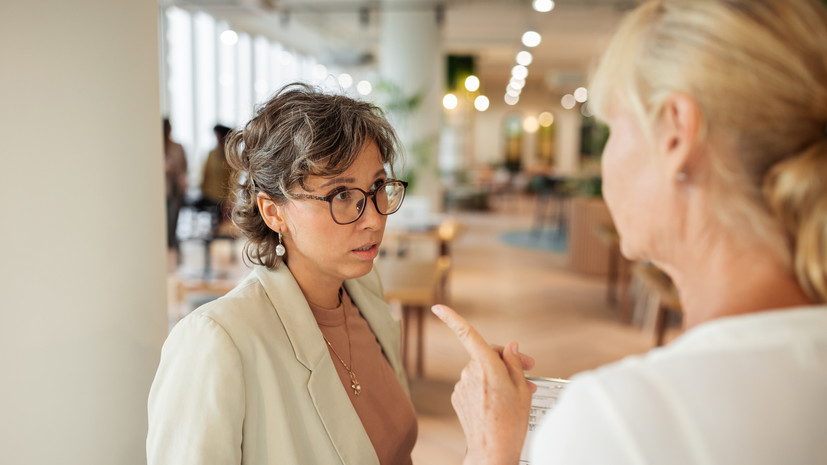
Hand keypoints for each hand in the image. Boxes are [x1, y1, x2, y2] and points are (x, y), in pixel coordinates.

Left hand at [432, 304, 534, 464]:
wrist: (492, 450)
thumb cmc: (510, 422)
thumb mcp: (522, 388)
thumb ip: (515, 362)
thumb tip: (511, 347)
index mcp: (487, 365)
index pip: (467, 334)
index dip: (452, 318)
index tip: (438, 307)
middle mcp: (470, 372)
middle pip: (486, 355)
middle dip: (505, 360)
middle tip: (527, 370)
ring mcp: (461, 385)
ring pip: (481, 371)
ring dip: (496, 376)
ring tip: (514, 394)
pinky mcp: (457, 397)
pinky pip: (473, 384)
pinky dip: (485, 388)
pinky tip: (497, 402)